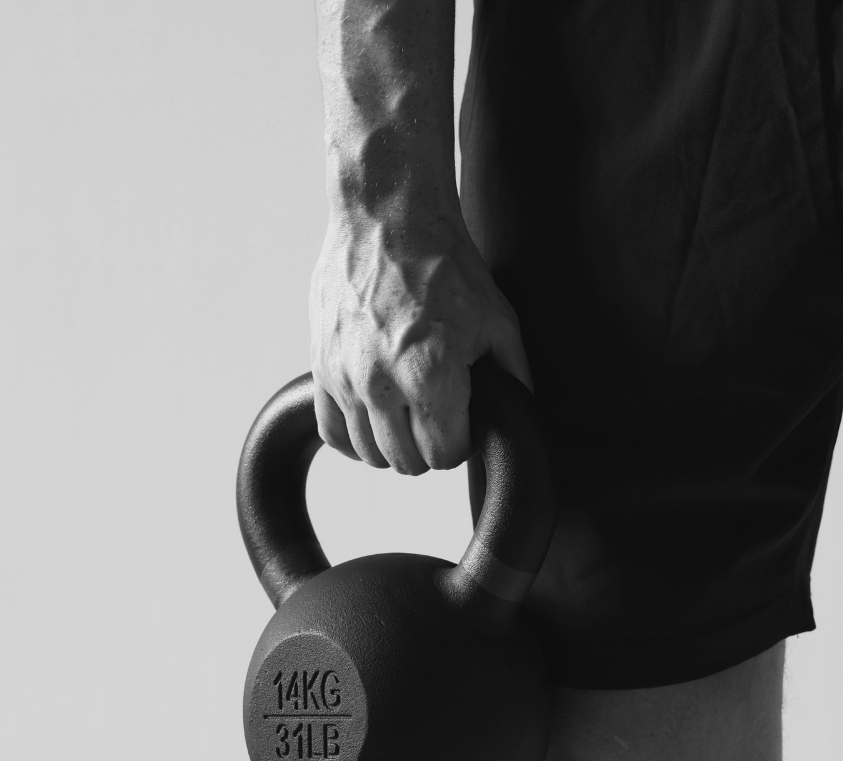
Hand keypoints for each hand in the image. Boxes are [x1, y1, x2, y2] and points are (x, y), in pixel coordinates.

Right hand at [309, 212, 530, 474]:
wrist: (387, 218)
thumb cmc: (445, 263)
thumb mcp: (498, 319)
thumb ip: (513, 374)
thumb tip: (521, 413)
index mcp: (430, 374)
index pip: (444, 455)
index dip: (460, 446)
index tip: (463, 427)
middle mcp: (382, 382)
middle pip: (406, 461)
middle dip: (429, 449)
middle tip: (439, 422)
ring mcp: (345, 376)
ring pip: (369, 452)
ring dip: (394, 444)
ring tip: (409, 418)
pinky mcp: (321, 365)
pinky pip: (331, 431)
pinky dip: (353, 437)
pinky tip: (373, 423)